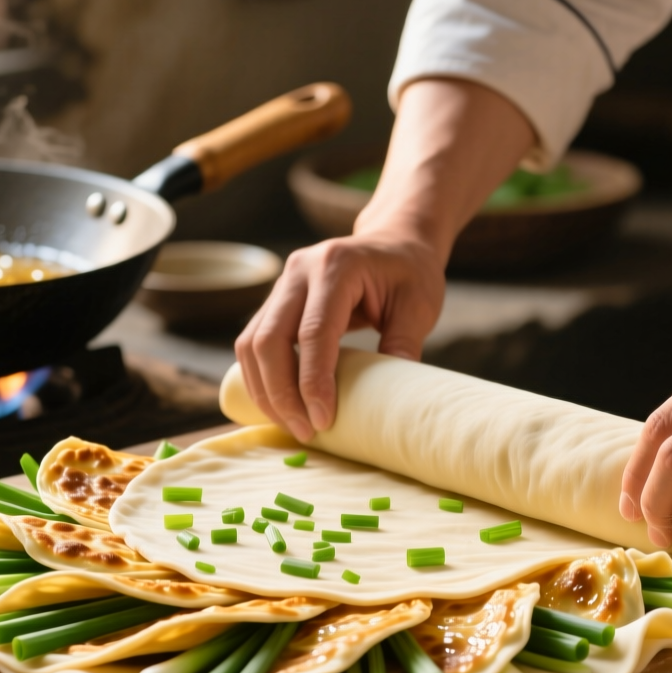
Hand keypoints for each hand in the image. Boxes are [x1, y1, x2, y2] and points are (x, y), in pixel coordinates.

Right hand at [233, 77, 535, 441]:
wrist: (393, 241)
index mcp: (336, 266)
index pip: (313, 332)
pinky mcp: (275, 301)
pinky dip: (262, 379)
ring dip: (266, 391)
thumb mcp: (420, 305)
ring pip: (251, 344)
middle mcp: (299, 271)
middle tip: (305, 430)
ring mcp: (282, 285)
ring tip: (293, 425)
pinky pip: (254, 344)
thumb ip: (404, 345)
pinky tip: (281, 405)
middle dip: (281, 393)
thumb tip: (390, 400)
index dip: (313, 381)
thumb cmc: (410, 272)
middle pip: (268, 340)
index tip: (323, 420)